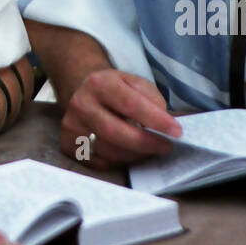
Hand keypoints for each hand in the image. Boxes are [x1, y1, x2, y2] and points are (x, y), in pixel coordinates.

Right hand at [62, 68, 181, 166]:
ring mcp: (72, 125)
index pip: (131, 104)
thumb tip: (164, 122)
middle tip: (166, 147)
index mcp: (100, 83)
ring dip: (134, 155)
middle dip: (146, 144)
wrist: (82, 90)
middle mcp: (81, 103)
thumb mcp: (134, 82)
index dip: (156, 120)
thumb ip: (151, 98)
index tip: (177, 132)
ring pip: (107, 151)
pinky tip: (129, 154)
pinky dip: (118, 162)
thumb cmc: (115, 89)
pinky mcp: (68, 143)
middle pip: (116, 132)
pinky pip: (98, 162)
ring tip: (148, 149)